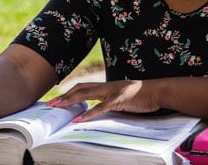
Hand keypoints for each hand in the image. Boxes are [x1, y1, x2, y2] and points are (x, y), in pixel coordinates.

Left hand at [46, 80, 161, 121]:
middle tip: (51, 104)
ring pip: (85, 95)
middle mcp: (105, 87)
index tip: (58, 98)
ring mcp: (111, 92)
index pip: (83, 87)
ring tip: (58, 108)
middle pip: (79, 89)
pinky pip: (99, 108)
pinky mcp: (118, 100)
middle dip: (64, 96)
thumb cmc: (141, 96)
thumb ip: (110, 101)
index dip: (70, 92)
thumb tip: (100, 110)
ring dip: (69, 101)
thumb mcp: (122, 98)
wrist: (156, 91)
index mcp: (106, 86)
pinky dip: (87, 114)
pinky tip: (78, 119)